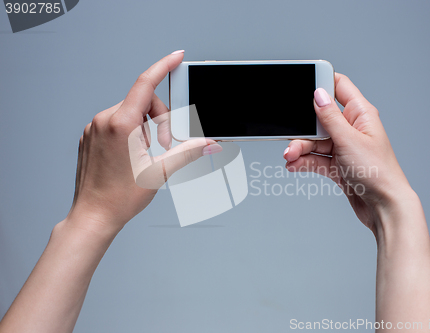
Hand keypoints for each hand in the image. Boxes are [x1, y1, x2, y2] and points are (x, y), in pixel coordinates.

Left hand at [67, 51, 220, 234]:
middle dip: (160, 121)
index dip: (163, 67)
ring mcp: (94, 128)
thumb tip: (210, 143)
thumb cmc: (120, 198)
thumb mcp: (160, 172)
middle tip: (164, 148)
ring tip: (145, 156)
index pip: (145, 84)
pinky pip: (117, 123)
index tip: (177, 57)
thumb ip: (188, 152)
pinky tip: (132, 155)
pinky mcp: (90, 136)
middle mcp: (103, 121)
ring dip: (145, 129)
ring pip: (130, 114)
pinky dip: (131, 133)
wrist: (93, 216)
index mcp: (120, 124)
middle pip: (143, 103)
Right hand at [284, 73, 412, 232]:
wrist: (383, 207)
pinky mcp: (338, 165)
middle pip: (319, 119)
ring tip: (289, 157)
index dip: (321, 82)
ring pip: (314, 141)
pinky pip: (315, 159)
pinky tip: (294, 166)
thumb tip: (318, 94)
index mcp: (360, 114)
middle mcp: (352, 129)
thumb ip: (330, 117)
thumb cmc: (378, 173)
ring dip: (299, 148)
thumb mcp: (348, 140)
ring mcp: (344, 147)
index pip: (339, 87)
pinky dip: (303, 162)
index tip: (301, 84)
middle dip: (302, 128)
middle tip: (290, 135)